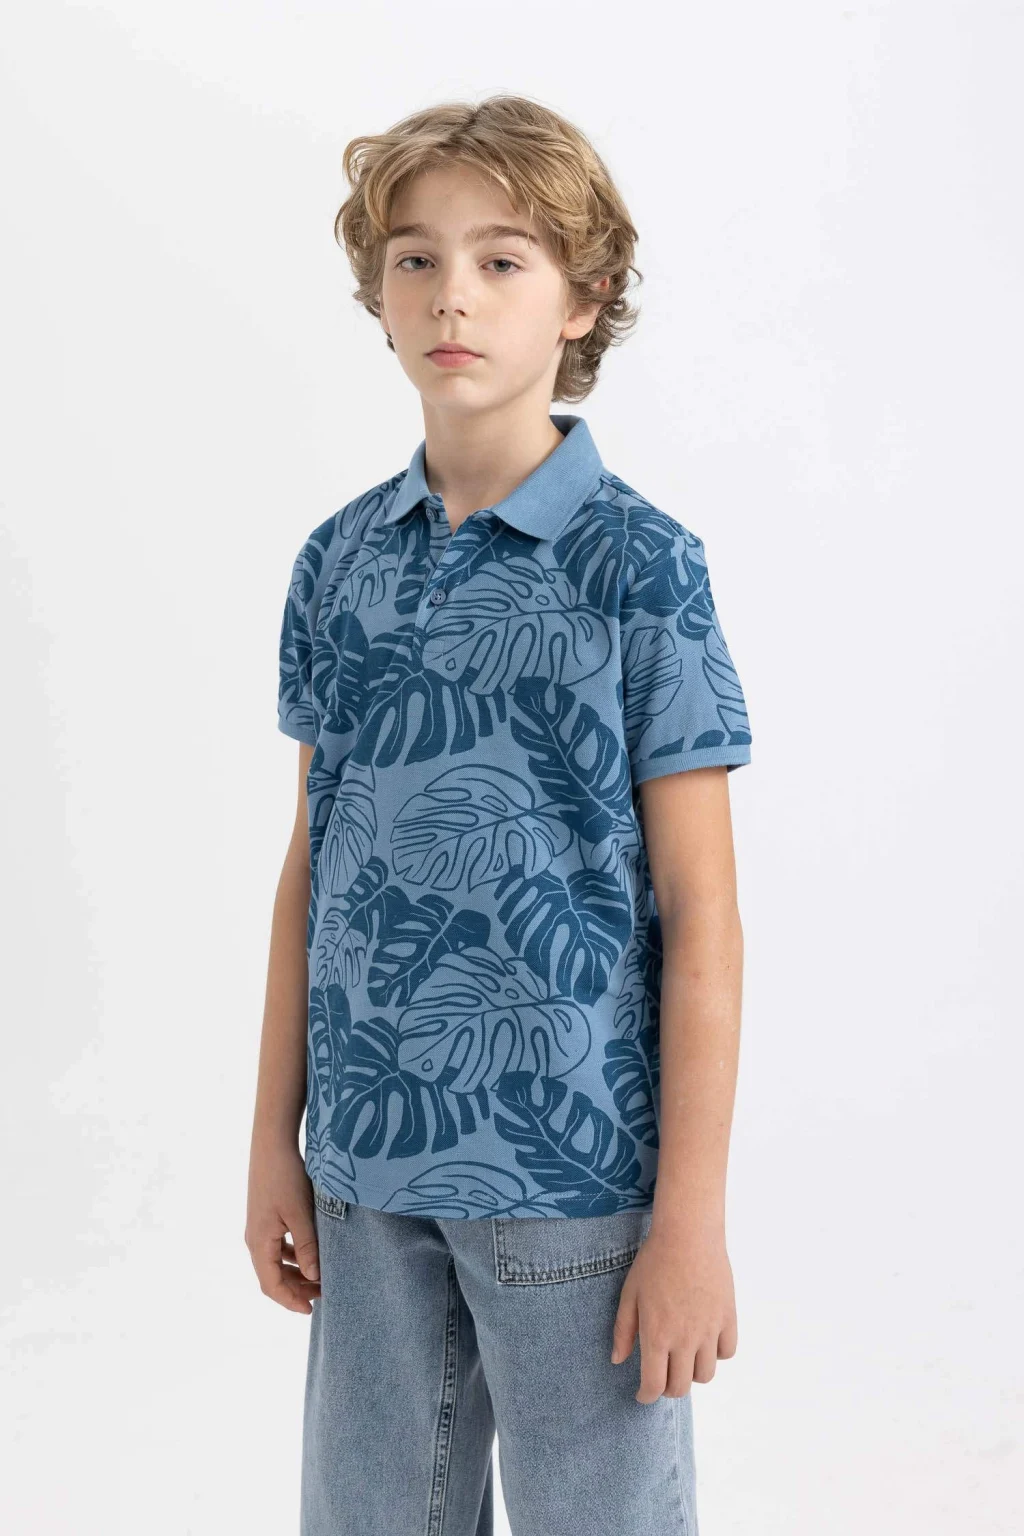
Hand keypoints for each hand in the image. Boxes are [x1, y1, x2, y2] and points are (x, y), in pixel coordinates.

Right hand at [245, 1140, 320, 1313]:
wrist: (272, 1145)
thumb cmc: (285, 1177)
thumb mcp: (300, 1213)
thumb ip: (307, 1246)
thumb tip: (314, 1277)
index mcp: (259, 1243)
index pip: (271, 1285)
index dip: (290, 1301)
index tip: (310, 1310)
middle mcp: (255, 1239)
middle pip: (273, 1276)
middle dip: (296, 1288)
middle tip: (323, 1293)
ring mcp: (259, 1228)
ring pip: (276, 1261)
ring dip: (296, 1272)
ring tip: (321, 1276)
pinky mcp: (266, 1217)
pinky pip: (278, 1246)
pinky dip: (294, 1255)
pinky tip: (311, 1253)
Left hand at [610, 1218, 737, 1402]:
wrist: (688, 1234)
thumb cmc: (653, 1261)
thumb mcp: (629, 1294)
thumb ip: (623, 1330)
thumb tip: (618, 1361)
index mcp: (656, 1335)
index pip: (654, 1385)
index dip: (646, 1396)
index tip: (642, 1394)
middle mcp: (685, 1339)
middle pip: (680, 1387)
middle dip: (667, 1389)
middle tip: (661, 1376)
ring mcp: (709, 1330)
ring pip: (706, 1375)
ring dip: (692, 1374)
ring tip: (683, 1358)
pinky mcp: (728, 1318)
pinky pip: (727, 1352)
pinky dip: (716, 1354)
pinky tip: (705, 1342)